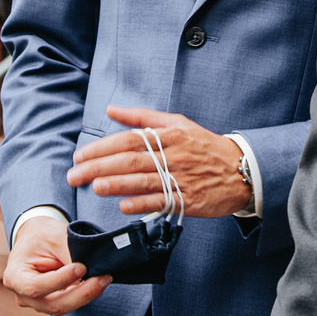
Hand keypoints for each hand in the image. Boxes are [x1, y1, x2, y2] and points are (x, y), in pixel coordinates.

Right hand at [0, 211, 110, 315]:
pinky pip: (70, 303)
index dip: (60, 281)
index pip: (36, 287)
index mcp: (14, 277)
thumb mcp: (53, 237)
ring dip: (87, 295)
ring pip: (64, 307)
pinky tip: (98, 282)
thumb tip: (90, 270)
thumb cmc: (41, 235)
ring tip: (105, 278)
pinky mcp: (52, 302)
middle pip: (53, 304)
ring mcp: (38, 302)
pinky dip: (85, 294)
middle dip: (81, 293)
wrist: (38, 238)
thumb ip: (69, 254)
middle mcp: (23, 295)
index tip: (81, 268)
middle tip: (103, 278)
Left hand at [70, 108, 253, 217]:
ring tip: (94, 187)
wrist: (241, 169)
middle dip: (100, 167)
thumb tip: (111, 109)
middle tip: (75, 175)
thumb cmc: (203, 146)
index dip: (102, 148)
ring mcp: (182, 178)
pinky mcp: (190, 199)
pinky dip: (142, 204)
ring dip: (118, 185)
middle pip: (131, 160)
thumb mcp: (177, 123)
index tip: (80, 156)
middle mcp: (174, 155)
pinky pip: (163, 202)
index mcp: (169, 135)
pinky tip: (123, 206)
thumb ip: (142, 117)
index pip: (129, 140)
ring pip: (145, 181)